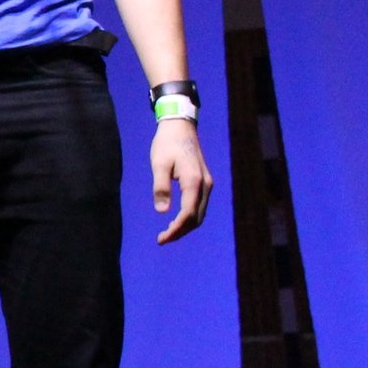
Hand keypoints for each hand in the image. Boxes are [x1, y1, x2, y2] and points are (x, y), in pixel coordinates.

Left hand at [152, 118, 213, 244]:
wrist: (181, 128)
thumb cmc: (167, 144)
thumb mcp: (159, 164)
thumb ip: (161, 187)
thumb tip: (162, 211)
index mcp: (194, 181)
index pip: (188, 213)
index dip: (176, 229)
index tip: (162, 239)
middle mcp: (206, 185)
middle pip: (197, 218)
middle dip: (181, 231)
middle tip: (162, 239)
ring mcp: (208, 184)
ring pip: (200, 214)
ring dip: (186, 226)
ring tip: (167, 234)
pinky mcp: (205, 183)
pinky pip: (200, 206)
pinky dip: (190, 217)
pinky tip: (176, 220)